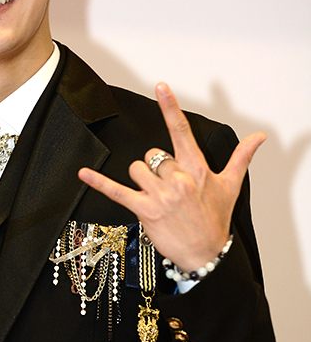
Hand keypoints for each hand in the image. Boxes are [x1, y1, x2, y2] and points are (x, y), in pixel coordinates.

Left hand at [78, 83, 265, 271]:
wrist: (207, 254)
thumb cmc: (215, 219)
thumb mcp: (231, 185)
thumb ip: (242, 156)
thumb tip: (259, 137)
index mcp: (196, 168)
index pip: (181, 131)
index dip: (170, 107)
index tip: (160, 87)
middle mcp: (178, 179)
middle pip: (152, 155)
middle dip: (157, 168)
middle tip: (169, 187)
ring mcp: (160, 195)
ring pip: (136, 169)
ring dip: (141, 179)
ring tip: (155, 195)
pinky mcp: (144, 209)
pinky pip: (116, 191)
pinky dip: (98, 182)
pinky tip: (83, 173)